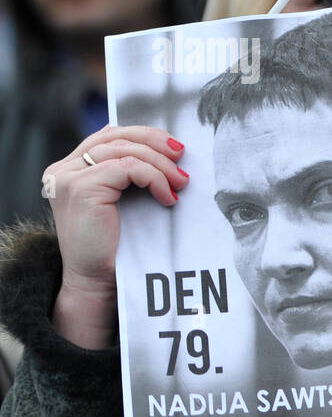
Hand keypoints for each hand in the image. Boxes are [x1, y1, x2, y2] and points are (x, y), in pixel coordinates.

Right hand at [42, 125, 189, 347]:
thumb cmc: (115, 246)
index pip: (108, 135)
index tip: (175, 148)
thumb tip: (169, 150)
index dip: (144, 135)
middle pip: (116, 136)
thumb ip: (129, 174)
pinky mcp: (81, 188)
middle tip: (182, 157)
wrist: (98, 282)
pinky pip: (129, 168)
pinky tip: (168, 197)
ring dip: (160, 164)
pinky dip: (155, 178)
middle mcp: (63, 170)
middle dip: (155, 142)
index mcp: (69, 169)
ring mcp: (68, 178)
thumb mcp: (122, 201)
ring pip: (125, 151)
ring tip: (181, 183)